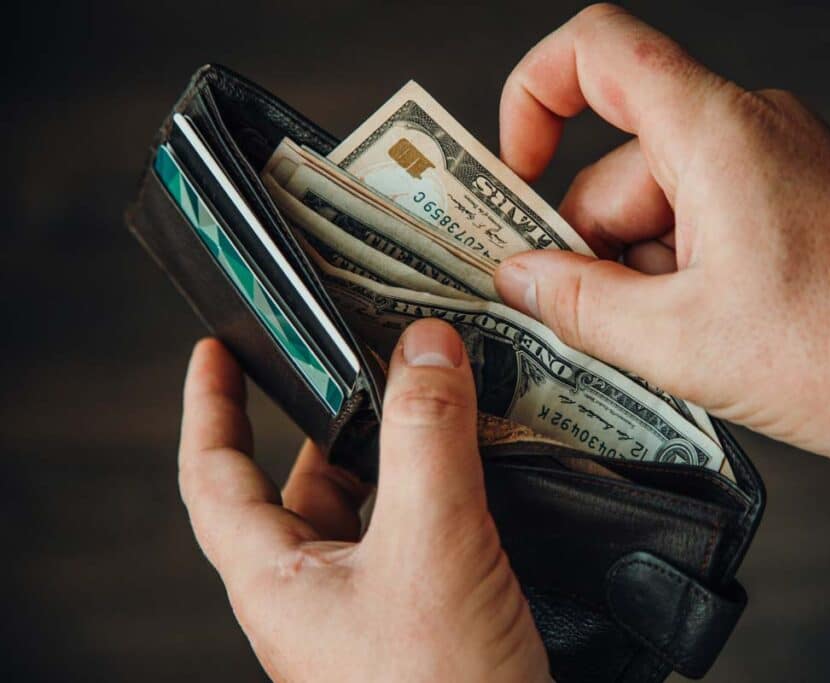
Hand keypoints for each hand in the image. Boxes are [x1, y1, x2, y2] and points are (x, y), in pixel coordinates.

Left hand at [178, 320, 549, 681]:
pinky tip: (476, 477)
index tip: (215, 352)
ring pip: (367, 511)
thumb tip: (426, 348)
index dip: (209, 406)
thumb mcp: (431, 545)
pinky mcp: (421, 620)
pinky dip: (437, 494)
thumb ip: (427, 438)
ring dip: (393, 457)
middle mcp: (315, 595)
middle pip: (300, 487)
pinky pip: (416, 537)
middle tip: (360, 367)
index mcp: (279, 580)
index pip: (213, 477)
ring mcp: (368, 612)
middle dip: (329, 424)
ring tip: (429, 407)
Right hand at [494, 4, 829, 505]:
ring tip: (675, 345)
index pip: (596, 50)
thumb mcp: (679, 342)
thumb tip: (519, 277)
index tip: (513, 171)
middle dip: (593, 247)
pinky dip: (685, 274)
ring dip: (644, 274)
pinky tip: (706, 336)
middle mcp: (749, 129)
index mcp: (715, 132)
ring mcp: (776, 165)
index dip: (533, 95)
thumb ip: (577, 302)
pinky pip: (705, 220)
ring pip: (660, 204)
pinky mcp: (795, 201)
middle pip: (618, 164)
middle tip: (591, 322)